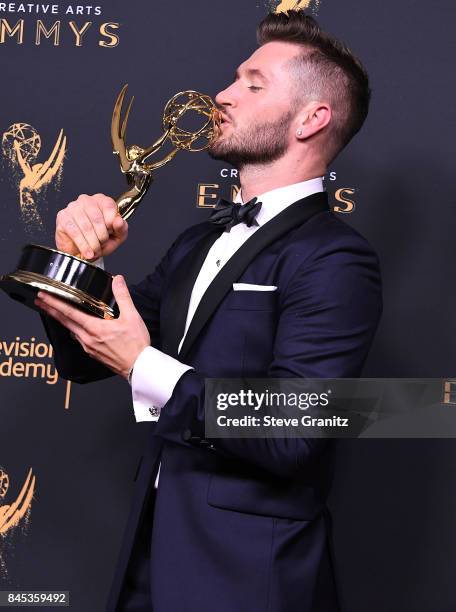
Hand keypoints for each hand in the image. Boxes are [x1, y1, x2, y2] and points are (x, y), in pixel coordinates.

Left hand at [35, 275, 149, 378]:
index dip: (54, 303)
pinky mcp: (93, 353)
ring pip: (70, 330)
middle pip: (64, 321)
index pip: (69, 312)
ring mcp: (89, 347)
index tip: (43, 296)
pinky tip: (77, 328)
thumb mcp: (132, 317)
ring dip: (61, 320)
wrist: (139, 367)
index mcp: (94, 328)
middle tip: (40, 301)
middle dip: (51, 310)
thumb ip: (123, 296)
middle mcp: (87, 338)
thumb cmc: (135, 345)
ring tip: (56, 312)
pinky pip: (79, 339)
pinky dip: (73, 329)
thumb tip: (118, 281)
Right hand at [55, 193, 127, 259]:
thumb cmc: (100, 241)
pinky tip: (87, 252)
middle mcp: (86, 200)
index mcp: (102, 201)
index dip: (111, 222)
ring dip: (92, 243)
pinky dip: (83, 245)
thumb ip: (121, 228)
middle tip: (102, 245)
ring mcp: (73, 208)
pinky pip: (74, 232)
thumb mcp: (116, 236)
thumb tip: (119, 221)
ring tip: (95, 251)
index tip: (111, 232)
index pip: (109, 205)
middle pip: (96, 218)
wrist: (83, 252)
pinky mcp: (63, 217)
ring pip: (86, 226)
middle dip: (101, 236)